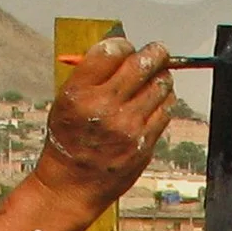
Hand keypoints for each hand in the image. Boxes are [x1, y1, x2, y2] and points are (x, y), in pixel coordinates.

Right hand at [33, 38, 177, 213]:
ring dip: (162, 77)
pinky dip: (164, 102)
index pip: (112, 51)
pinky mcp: (143, 143)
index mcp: (80, 93)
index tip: (129, 49)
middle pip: (142, 63)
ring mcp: (127, 126)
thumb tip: (124, 51)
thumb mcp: (66, 102)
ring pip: (160, 85)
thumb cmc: (69, 140)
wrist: (71, 185)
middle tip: (158, 52)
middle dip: (155, 53)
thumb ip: (91, 76)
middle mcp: (104, 106)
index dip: (125, 45)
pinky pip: (165, 111)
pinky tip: (156, 103)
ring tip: (157, 79)